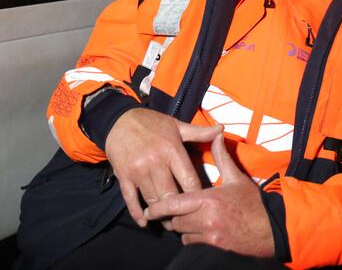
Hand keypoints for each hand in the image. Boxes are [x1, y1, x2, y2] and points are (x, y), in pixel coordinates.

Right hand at [105, 108, 222, 226]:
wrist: (119, 119)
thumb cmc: (152, 123)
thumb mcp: (176, 125)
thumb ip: (199, 132)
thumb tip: (221, 129)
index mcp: (172, 150)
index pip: (189, 181)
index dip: (197, 196)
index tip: (202, 205)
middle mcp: (156, 161)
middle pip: (171, 195)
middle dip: (179, 210)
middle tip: (185, 219)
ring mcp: (138, 170)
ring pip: (152, 200)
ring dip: (160, 214)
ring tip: (168, 222)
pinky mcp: (123, 175)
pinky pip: (130, 199)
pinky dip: (137, 213)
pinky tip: (144, 221)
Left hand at [144, 134, 274, 257]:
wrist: (273, 228)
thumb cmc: (254, 202)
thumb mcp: (236, 178)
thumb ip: (221, 157)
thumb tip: (217, 133)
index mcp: (209, 199)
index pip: (174, 204)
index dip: (158, 207)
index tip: (148, 209)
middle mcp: (206, 219)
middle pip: (175, 221)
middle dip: (172, 217)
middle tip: (171, 213)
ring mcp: (210, 235)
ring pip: (183, 234)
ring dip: (183, 228)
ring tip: (188, 220)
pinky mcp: (215, 247)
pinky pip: (193, 244)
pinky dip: (193, 238)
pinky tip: (199, 231)